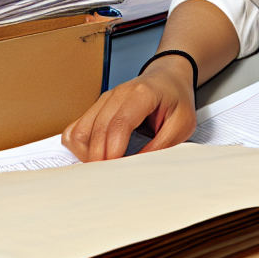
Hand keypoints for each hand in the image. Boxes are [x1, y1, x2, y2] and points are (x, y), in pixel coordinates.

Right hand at [62, 58, 197, 161]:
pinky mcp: (97, 107)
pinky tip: (97, 156)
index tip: (116, 173)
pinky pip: (76, 129)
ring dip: (88, 155)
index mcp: (142, 94)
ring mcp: (104, 99)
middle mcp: (118, 94)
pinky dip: (80, 147)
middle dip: (100, 160)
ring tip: (106, 168)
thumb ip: (162, 145)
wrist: (168, 78)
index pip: (119, 123)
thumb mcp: (182, 124)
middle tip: (111, 180)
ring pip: (81, 131)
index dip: (113, 151)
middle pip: (97, 130)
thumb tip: (138, 168)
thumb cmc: (176, 99)